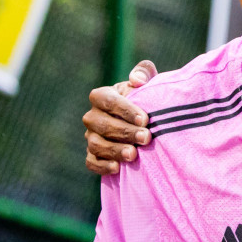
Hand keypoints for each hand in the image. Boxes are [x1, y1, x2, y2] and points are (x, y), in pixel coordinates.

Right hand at [84, 60, 156, 175]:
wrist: (148, 126)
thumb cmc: (148, 100)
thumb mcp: (149, 83)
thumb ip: (144, 73)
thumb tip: (136, 80)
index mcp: (103, 96)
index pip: (104, 99)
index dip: (122, 109)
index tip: (144, 119)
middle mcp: (93, 116)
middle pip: (99, 124)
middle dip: (123, 132)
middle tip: (146, 138)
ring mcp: (91, 137)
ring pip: (95, 144)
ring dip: (114, 150)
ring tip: (134, 154)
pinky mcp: (94, 155)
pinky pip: (91, 162)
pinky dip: (102, 166)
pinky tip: (118, 168)